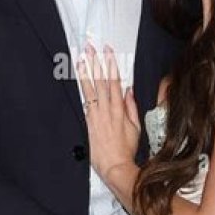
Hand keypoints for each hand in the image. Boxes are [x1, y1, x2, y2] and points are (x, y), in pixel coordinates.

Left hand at [76, 43, 140, 181]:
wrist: (115, 166)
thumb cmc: (125, 149)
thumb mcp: (135, 127)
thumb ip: (131, 107)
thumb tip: (128, 91)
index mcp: (120, 110)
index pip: (115, 82)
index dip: (111, 65)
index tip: (108, 52)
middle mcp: (107, 110)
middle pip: (102, 81)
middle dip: (97, 63)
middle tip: (92, 49)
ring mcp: (96, 115)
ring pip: (91, 89)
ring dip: (87, 72)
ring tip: (82, 59)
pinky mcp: (88, 122)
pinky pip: (85, 101)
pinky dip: (83, 88)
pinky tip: (79, 80)